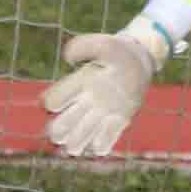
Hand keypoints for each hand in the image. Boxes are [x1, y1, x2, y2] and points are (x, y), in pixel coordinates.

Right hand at [41, 29, 162, 157]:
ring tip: (92, 128)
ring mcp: (98, 117)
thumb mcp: (106, 45)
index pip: (51, 102)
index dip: (54, 102)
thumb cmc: (120, 53)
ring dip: (78, 142)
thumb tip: (68, 57)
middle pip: (57, 130)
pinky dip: (101, 143)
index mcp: (75, 86)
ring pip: (74, 144)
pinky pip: (101, 146)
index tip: (75, 91)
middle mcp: (82, 105)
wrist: (140, 62)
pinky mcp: (115, 124)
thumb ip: (86, 45)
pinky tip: (110, 128)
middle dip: (61, 131)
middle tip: (80, 118)